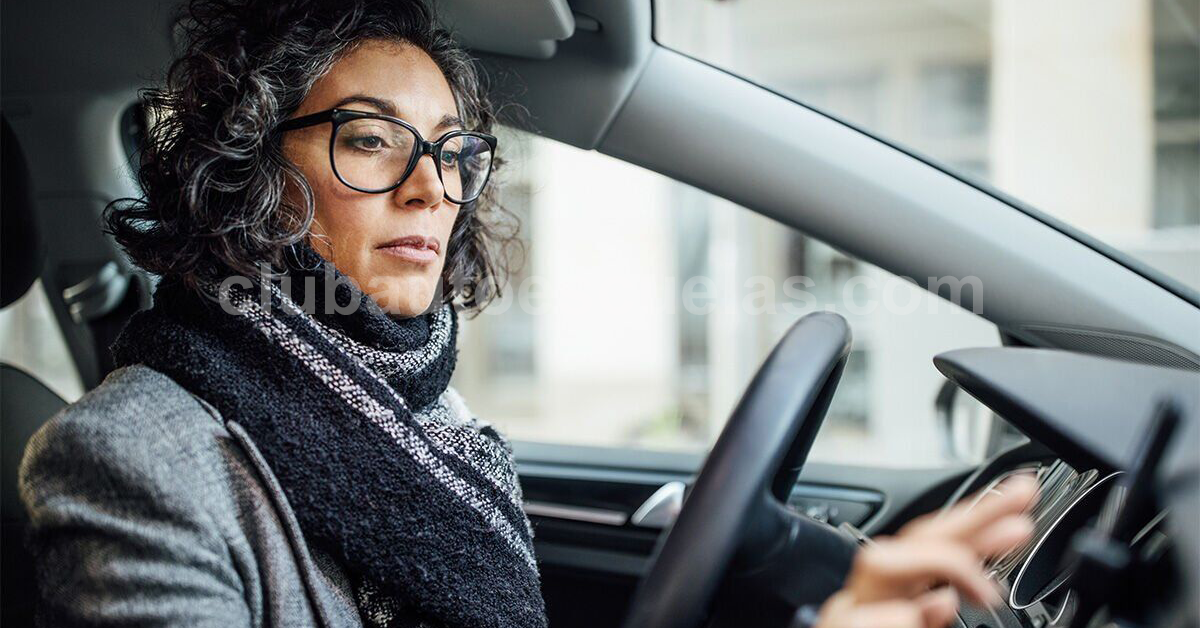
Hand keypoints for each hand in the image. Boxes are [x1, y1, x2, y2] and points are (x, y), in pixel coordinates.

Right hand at [814, 475, 1037, 627]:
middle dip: (969, 521)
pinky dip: (902, 616)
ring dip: (938, 563)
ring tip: (983, 589)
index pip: (931, 541)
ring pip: (878, 563)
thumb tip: (947, 598)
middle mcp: (863, 600)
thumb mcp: (916, 627)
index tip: (1021, 498)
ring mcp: (846, 618)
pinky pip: (863, 620)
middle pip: (911, 539)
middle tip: (1020, 518)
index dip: (978, 518)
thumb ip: (928, 615)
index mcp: (890, 595)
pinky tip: (932, 611)